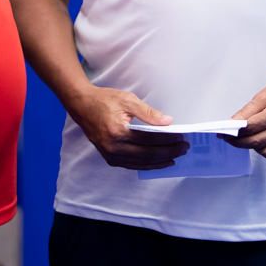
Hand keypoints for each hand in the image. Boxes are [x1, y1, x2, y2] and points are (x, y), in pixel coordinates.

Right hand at [68, 86, 187, 169]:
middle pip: (147, 154)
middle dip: (168, 153)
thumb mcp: (127, 100)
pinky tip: (158, 162)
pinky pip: (132, 165)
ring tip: (175, 157)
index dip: (167, 140)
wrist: (82, 106)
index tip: (182, 139)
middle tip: (183, 149)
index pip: (149, 140)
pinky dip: (147, 164)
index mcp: (118, 131)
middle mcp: (113, 147)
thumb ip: (148, 113)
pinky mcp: (109, 158)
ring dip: (159, 162)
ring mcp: (110, 155)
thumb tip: (167, 122)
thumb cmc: (104, 100)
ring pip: (141, 164)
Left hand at [224, 70, 265, 159]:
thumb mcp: (264, 95)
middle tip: (230, 138)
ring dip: (254, 147)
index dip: (235, 133)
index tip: (224, 134)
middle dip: (240, 142)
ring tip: (247, 138)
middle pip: (257, 142)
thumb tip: (232, 123)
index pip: (251, 129)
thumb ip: (247, 111)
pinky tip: (261, 142)